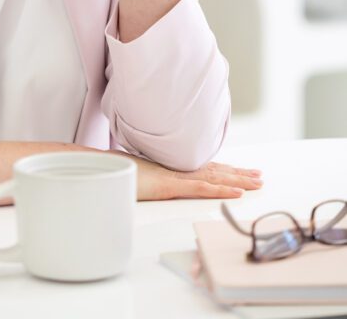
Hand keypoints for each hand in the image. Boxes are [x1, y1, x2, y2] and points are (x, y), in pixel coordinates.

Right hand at [122, 152, 263, 199]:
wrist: (101, 168)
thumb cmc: (117, 171)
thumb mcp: (139, 174)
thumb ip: (152, 175)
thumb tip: (154, 178)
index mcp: (171, 167)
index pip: (204, 167)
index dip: (224, 169)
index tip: (241, 171)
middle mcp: (177, 168)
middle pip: (214, 170)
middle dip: (238, 173)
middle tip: (259, 176)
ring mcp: (175, 176)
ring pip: (213, 177)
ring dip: (237, 180)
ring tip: (257, 183)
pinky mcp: (170, 186)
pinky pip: (201, 188)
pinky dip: (220, 190)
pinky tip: (237, 192)